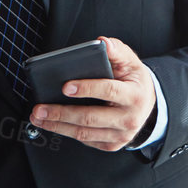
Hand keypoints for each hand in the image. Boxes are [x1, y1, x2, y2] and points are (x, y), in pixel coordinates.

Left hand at [28, 35, 157, 150]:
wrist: (148, 105)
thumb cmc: (134, 82)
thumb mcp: (131, 62)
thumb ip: (117, 50)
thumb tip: (102, 42)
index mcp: (134, 96)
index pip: (109, 91)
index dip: (86, 89)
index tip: (65, 87)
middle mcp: (129, 119)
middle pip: (90, 118)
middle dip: (61, 113)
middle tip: (40, 108)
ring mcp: (120, 135)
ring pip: (84, 134)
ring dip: (57, 126)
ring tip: (39, 117)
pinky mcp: (112, 144)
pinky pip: (85, 140)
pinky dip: (66, 132)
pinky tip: (53, 123)